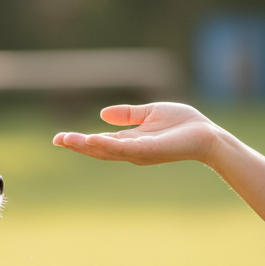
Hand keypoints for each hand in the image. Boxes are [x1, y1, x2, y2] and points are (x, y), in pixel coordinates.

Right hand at [53, 103, 222, 165]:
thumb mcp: (150, 112)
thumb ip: (128, 114)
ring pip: (107, 151)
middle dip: (78, 146)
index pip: (100, 143)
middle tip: (57, 140)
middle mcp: (132, 151)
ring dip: (87, 146)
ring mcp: (139, 153)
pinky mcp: (149, 151)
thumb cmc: (184, 124)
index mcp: (131, 141)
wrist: (207, 134)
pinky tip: (93, 139)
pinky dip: (108, 145)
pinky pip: (124, 148)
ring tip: (68, 140)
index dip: (80, 141)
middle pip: (99, 150)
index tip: (60, 138)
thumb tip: (102, 113)